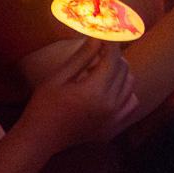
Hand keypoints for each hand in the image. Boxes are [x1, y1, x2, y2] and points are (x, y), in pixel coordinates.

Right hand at [18, 38, 139, 148]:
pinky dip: (125, 92)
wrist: (42, 138)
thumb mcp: (58, 78)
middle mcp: (111, 104)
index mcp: (94, 91)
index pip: (112, 59)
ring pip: (130, 85)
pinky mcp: (115, 126)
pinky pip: (131, 103)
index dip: (110, 43)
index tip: (105, 34)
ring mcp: (115, 117)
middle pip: (124, 70)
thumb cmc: (43, 105)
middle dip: (114, 56)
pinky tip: (109, 89)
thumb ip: (81, 58)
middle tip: (100, 50)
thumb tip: (96, 38)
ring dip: (120, 73)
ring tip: (101, 70)